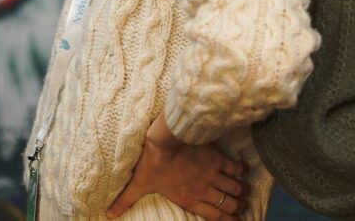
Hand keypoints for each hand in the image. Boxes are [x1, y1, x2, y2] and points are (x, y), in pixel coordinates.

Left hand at [106, 116, 248, 219]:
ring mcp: (212, 175)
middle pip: (228, 204)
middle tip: (241, 206)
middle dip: (237, 208)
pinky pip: (235, 168)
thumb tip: (108, 213)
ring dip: (241, 191)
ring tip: (245, 191)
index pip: (214, 216)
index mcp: (188, 199)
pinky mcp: (217, 159)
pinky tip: (243, 170)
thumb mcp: (139, 183)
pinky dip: (241, 170)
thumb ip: (126, 199)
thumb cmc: (152, 162)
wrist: (166, 141)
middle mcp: (204, 190)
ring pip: (235, 188)